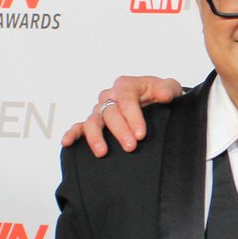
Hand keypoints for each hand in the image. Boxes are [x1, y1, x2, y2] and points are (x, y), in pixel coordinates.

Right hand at [61, 76, 182, 156]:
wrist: (156, 101)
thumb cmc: (160, 94)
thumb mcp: (170, 88)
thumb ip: (167, 90)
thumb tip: (163, 96)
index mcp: (126, 86)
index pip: (126, 100)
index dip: (133, 117)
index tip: (141, 134)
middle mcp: (110, 96)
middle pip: (110, 113)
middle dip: (120, 130)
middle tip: (130, 146)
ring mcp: (100, 109)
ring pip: (93, 121)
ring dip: (96, 136)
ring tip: (102, 152)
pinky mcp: (95, 121)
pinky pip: (79, 126)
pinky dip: (72, 134)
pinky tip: (67, 143)